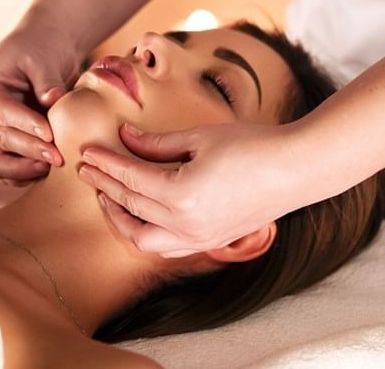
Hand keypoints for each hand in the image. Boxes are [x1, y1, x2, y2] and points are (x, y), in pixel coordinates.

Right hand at [0, 14, 82, 185]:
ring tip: (55, 166)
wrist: (49, 51)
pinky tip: (52, 171)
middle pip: (1, 139)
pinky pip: (12, 169)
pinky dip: (29, 173)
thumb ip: (46, 80)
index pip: (0, 111)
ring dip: (26, 168)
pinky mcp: (10, 145)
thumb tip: (52, 100)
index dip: (23, 124)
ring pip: (0, 162)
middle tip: (58, 155)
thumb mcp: (42, 58)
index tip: (49, 133)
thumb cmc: (41, 48)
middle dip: (30, 148)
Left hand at [77, 121, 306, 256]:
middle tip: (89, 168)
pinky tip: (140, 215)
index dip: (106, 163)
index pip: (130, 179)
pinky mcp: (211, 241)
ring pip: (144, 239)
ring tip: (108, 195)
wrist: (297, 170)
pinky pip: (167, 247)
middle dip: (106, 185)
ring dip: (121, 217)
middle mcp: (187, 224)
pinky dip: (147, 233)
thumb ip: (157, 143)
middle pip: (131, 206)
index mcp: (182, 194)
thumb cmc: (252, 145)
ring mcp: (200, 238)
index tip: (88, 151)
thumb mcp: (200, 137)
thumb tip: (124, 138)